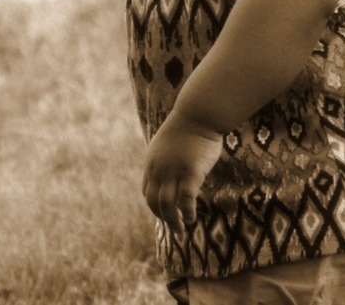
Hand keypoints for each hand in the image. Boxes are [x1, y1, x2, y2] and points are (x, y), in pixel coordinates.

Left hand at [142, 110, 223, 240]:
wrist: (197, 115)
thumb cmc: (186, 128)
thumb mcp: (166, 144)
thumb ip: (164, 159)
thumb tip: (168, 170)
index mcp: (152, 163)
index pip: (147, 191)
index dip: (154, 205)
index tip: (164, 214)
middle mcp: (159, 169)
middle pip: (154, 201)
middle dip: (163, 217)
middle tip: (174, 228)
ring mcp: (173, 170)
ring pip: (167, 203)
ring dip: (173, 220)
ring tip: (181, 229)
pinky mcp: (191, 171)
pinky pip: (186, 197)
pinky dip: (187, 211)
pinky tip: (192, 218)